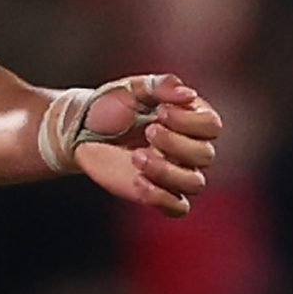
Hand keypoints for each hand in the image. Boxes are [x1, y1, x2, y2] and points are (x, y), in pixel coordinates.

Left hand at [69, 74, 222, 215]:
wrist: (81, 130)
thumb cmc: (111, 105)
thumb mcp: (132, 88)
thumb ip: (160, 86)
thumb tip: (188, 94)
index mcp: (189, 118)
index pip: (211, 125)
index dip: (191, 121)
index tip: (161, 111)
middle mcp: (188, 147)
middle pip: (205, 155)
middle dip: (176, 143)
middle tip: (148, 131)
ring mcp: (175, 173)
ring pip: (195, 183)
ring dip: (168, 171)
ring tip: (137, 157)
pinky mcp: (157, 193)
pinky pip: (177, 208)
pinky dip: (161, 197)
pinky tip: (137, 180)